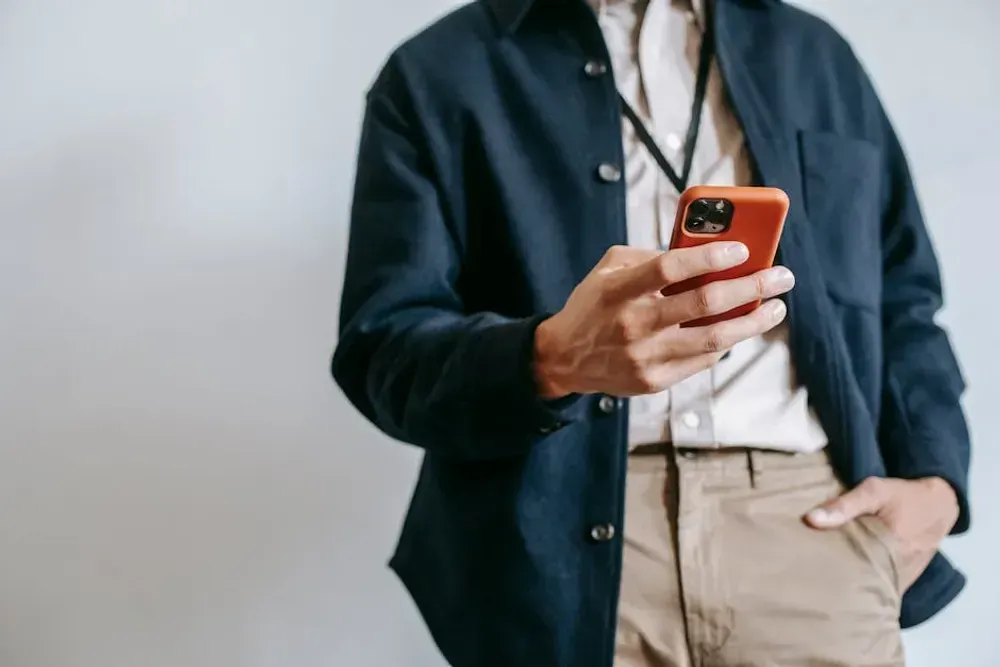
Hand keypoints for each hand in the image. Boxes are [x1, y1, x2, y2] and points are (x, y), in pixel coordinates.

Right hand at [532, 243, 794, 397]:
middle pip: (704, 303)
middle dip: (751, 286)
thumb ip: (648, 257)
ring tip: (775, 307)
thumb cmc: (593, 306)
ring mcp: (645, 356)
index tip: (743, 249)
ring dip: (753, 322)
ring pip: (714, 339)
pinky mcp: (654, 380)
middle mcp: (633, 324)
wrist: (563, 359)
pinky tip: (740, 328)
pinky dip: (726, 342)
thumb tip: (701, 251)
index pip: (670, 267)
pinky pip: (702, 360)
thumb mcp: (608, 270)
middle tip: (781, 275)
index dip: (710, 256)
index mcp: (619, 290)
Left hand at [806, 477, 959, 590]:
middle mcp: (896, 571)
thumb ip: (844, 505)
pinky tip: (846, 582)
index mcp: (888, 551)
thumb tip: (811, 519)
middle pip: (858, 584)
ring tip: (823, 580)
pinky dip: (866, 586)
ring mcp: (902, 579)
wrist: (940, 504)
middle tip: (810, 576)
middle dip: (835, 582)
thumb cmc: (904, 495)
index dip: (827, 573)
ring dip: (850, 586)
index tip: (806, 571)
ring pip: (870, 590)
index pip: (850, 572)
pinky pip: (882, 590)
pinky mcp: (905, 579)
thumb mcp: (874, 491)